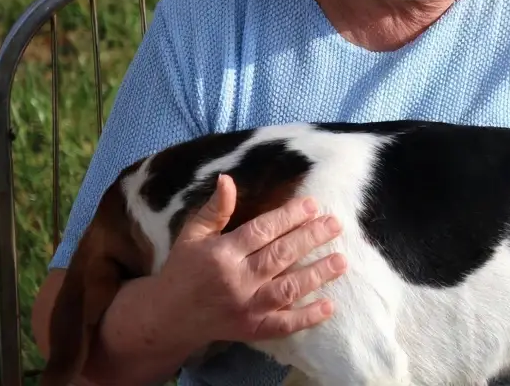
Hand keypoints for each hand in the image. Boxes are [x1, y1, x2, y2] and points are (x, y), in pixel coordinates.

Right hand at [151, 172, 347, 349]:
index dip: (288, 217)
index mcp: (222, 253)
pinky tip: (330, 305)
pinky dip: (307, 317)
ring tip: (341, 260)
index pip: (262, 231)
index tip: (312, 205)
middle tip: (335, 224)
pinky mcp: (252, 329)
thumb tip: (227, 179)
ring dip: (317, 274)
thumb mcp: (192, 235)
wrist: (168, 317)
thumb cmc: (183, 269)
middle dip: (310, 239)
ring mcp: (246, 308)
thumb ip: (214, 209)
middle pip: (280, 256)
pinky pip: (283, 325)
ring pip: (287, 289)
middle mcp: (236, 280)